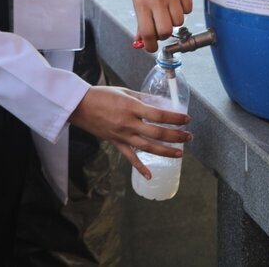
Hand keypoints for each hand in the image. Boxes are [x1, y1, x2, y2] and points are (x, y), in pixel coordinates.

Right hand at [70, 85, 191, 179]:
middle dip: (176, 135)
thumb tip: (159, 103)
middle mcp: (129, 123)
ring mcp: (122, 135)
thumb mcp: (124, 91)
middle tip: (188, 136)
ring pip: (148, 147)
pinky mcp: (116, 142)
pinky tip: (150, 176)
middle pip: (157, 132)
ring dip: (166, 151)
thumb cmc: (101, 95)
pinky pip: (130, 157)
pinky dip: (140, 168)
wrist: (80, 105)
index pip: (159, 115)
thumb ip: (142, 98)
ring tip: (180, 153)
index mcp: (132, 107)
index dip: (175, 118)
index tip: (187, 119)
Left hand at [132, 0, 191, 53]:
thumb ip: (140, 21)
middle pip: (166, 31)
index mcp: (142, 2)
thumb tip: (142, 42)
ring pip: (179, 22)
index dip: (150, 45)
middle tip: (160, 28)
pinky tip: (175, 1)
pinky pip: (188, 11)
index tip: (151, 47)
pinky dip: (183, 10)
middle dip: (164, 34)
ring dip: (174, 21)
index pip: (147, 32)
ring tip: (168, 10)